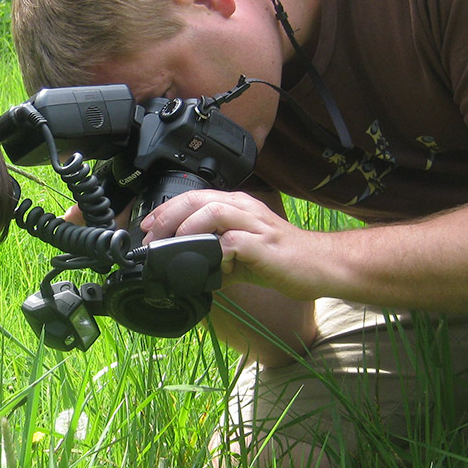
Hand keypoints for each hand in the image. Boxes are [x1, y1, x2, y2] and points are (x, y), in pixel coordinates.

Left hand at [139, 190, 322, 299]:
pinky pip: (233, 241)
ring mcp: (255, 224)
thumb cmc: (281, 259)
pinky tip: (212, 266)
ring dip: (187, 229)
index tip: (147, 228)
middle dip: (167, 217)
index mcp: (236, 207)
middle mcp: (244, 208)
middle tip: (151, 239)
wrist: (320, 265)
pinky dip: (216, 252)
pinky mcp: (264, 244)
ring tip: (174, 247)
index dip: (165, 211)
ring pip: (213, 211)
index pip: (193, 197)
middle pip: (197, 199)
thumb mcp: (241, 255)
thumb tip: (187, 269)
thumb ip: (216, 256)